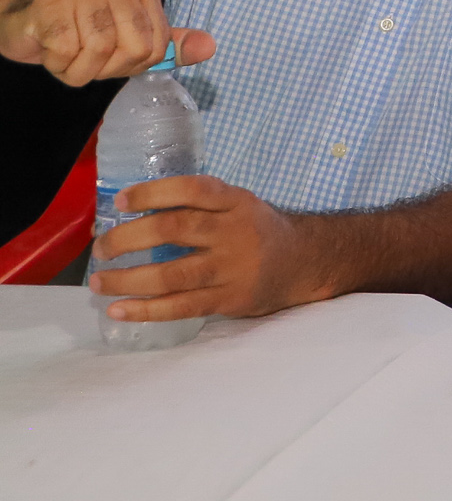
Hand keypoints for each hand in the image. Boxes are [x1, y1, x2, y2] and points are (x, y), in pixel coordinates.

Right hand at [0, 0, 214, 83]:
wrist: (20, 13)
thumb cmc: (77, 29)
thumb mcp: (126, 37)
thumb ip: (167, 44)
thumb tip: (210, 47)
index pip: (158, 48)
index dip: (131, 66)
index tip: (110, 58)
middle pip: (134, 51)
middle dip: (107, 70)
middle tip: (86, 60)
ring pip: (99, 55)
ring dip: (78, 70)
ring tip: (67, 55)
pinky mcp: (52, 8)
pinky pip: (67, 55)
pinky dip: (57, 64)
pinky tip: (51, 49)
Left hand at [88, 173, 318, 323]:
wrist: (305, 262)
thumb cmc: (257, 231)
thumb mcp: (239, 206)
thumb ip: (199, 208)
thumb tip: (132, 217)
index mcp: (236, 202)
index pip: (192, 190)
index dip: (153, 193)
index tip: (121, 201)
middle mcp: (234, 232)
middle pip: (174, 230)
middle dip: (127, 239)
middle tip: (101, 248)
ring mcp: (232, 268)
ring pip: (171, 274)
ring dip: (127, 279)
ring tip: (99, 282)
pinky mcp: (229, 299)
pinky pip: (181, 307)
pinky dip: (146, 310)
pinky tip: (119, 310)